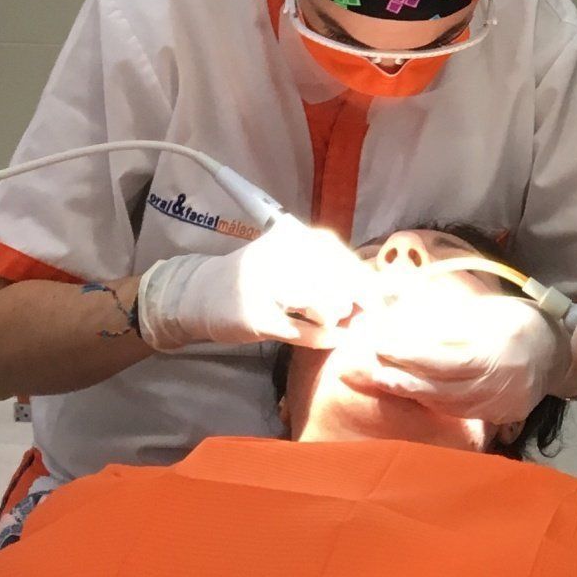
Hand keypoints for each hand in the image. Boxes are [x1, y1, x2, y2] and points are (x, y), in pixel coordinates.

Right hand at [136, 215, 370, 353]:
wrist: (199, 294)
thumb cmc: (253, 276)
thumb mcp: (284, 258)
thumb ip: (320, 265)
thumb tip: (367, 282)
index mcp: (287, 237)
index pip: (335, 252)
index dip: (361, 275)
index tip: (377, 293)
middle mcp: (278, 257)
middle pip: (334, 278)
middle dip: (355, 298)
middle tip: (360, 311)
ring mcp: (266, 287)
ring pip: (322, 302)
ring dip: (337, 315)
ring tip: (339, 320)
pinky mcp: (258, 318)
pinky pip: (302, 330)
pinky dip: (323, 337)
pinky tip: (332, 338)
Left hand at [342, 290, 568, 425]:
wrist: (555, 352)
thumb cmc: (515, 322)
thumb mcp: (485, 310)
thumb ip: (447, 316)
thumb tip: (401, 310)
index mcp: (496, 348)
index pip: (444, 356)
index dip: (410, 353)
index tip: (380, 342)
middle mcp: (495, 380)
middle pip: (439, 384)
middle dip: (400, 375)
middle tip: (368, 365)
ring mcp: (496, 402)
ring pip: (444, 401)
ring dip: (408, 390)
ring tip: (379, 377)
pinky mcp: (495, 415)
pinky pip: (456, 410)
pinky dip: (429, 400)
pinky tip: (409, 390)